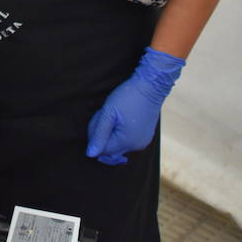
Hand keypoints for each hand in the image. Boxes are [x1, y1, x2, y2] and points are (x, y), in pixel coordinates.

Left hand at [85, 47, 184, 164]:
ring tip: (115, 115)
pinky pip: (127, 140)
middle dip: (103, 134)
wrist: (151, 86)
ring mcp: (142, 142)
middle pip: (110, 149)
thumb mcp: (108, 113)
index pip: (101, 151)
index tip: (99, 119)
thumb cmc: (127, 97)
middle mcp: (136, 146)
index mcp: (126, 142)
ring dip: (111, 132)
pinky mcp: (145, 136)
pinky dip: (121, 132)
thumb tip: (90, 154)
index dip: (95, 136)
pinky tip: (122, 118)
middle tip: (105, 115)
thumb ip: (98, 134)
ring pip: (118, 144)